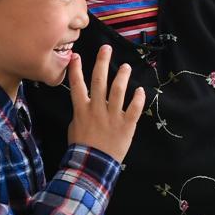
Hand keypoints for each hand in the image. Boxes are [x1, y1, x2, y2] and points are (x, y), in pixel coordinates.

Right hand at [67, 45, 144, 161]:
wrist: (92, 166)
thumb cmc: (81, 146)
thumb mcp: (74, 126)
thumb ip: (80, 112)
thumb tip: (84, 102)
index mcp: (82, 109)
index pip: (77, 85)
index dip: (76, 69)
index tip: (76, 55)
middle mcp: (96, 109)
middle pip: (99, 81)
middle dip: (102, 62)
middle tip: (106, 48)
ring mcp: (112, 116)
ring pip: (117, 91)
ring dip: (122, 76)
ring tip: (126, 66)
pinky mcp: (125, 126)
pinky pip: (133, 110)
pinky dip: (138, 99)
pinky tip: (140, 90)